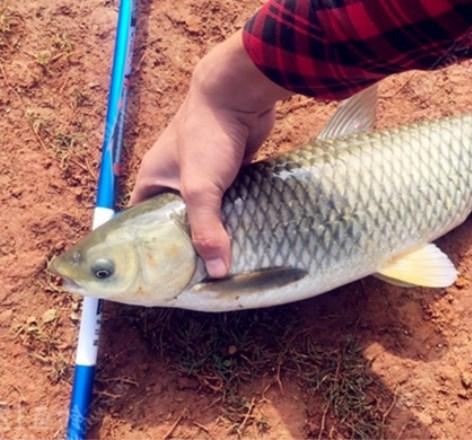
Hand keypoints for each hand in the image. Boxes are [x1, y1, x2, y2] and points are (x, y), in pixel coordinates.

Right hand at [131, 31, 291, 276]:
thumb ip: (206, 229)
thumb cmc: (208, 135)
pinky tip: (244, 235)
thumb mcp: (199, 187)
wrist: (239, 93)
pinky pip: (227, 201)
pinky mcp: (228, 171)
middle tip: (200, 275)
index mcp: (153, 180)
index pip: (141, 223)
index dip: (150, 249)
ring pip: (205, 212)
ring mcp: (202, 174)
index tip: (164, 274)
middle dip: (188, 245)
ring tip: (223, 262)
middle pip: (176, 221)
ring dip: (214, 231)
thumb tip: (217, 272)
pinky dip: (233, 216)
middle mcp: (173, 178)